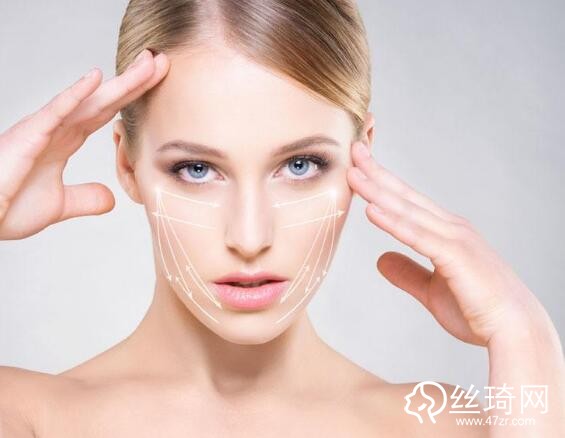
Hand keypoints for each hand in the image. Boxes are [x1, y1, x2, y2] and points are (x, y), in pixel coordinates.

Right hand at [0, 49, 169, 239]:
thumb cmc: (6, 208)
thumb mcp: (59, 204)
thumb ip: (86, 198)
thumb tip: (111, 199)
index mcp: (64, 141)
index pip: (106, 114)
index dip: (131, 99)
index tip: (155, 83)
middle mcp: (57, 128)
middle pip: (104, 100)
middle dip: (133, 82)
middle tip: (161, 62)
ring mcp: (43, 129)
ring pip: (88, 100)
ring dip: (118, 83)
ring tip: (146, 63)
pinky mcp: (28, 135)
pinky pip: (55, 111)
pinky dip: (75, 95)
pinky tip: (96, 78)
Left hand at [346, 141, 544, 345]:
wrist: (515, 330)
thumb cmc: (478, 309)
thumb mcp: (431, 290)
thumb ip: (407, 273)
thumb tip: (380, 259)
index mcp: (446, 232)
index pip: (407, 201)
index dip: (382, 182)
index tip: (360, 165)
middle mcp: (450, 228)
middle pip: (405, 196)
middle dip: (377, 173)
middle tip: (354, 149)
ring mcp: (455, 239)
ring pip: (408, 211)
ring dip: (378, 191)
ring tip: (354, 173)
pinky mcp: (456, 256)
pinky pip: (418, 236)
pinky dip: (394, 222)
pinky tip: (372, 209)